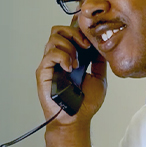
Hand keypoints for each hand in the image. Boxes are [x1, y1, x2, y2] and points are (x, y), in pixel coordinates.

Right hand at [36, 18, 107, 146]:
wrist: (76, 119)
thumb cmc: (85, 104)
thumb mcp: (99, 78)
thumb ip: (98, 62)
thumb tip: (103, 46)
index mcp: (70, 57)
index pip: (69, 33)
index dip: (77, 27)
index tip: (89, 29)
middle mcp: (59, 58)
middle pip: (59, 30)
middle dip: (74, 33)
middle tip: (85, 45)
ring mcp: (50, 64)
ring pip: (54, 39)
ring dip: (69, 47)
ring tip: (77, 63)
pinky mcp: (43, 72)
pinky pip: (50, 54)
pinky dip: (63, 57)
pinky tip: (70, 68)